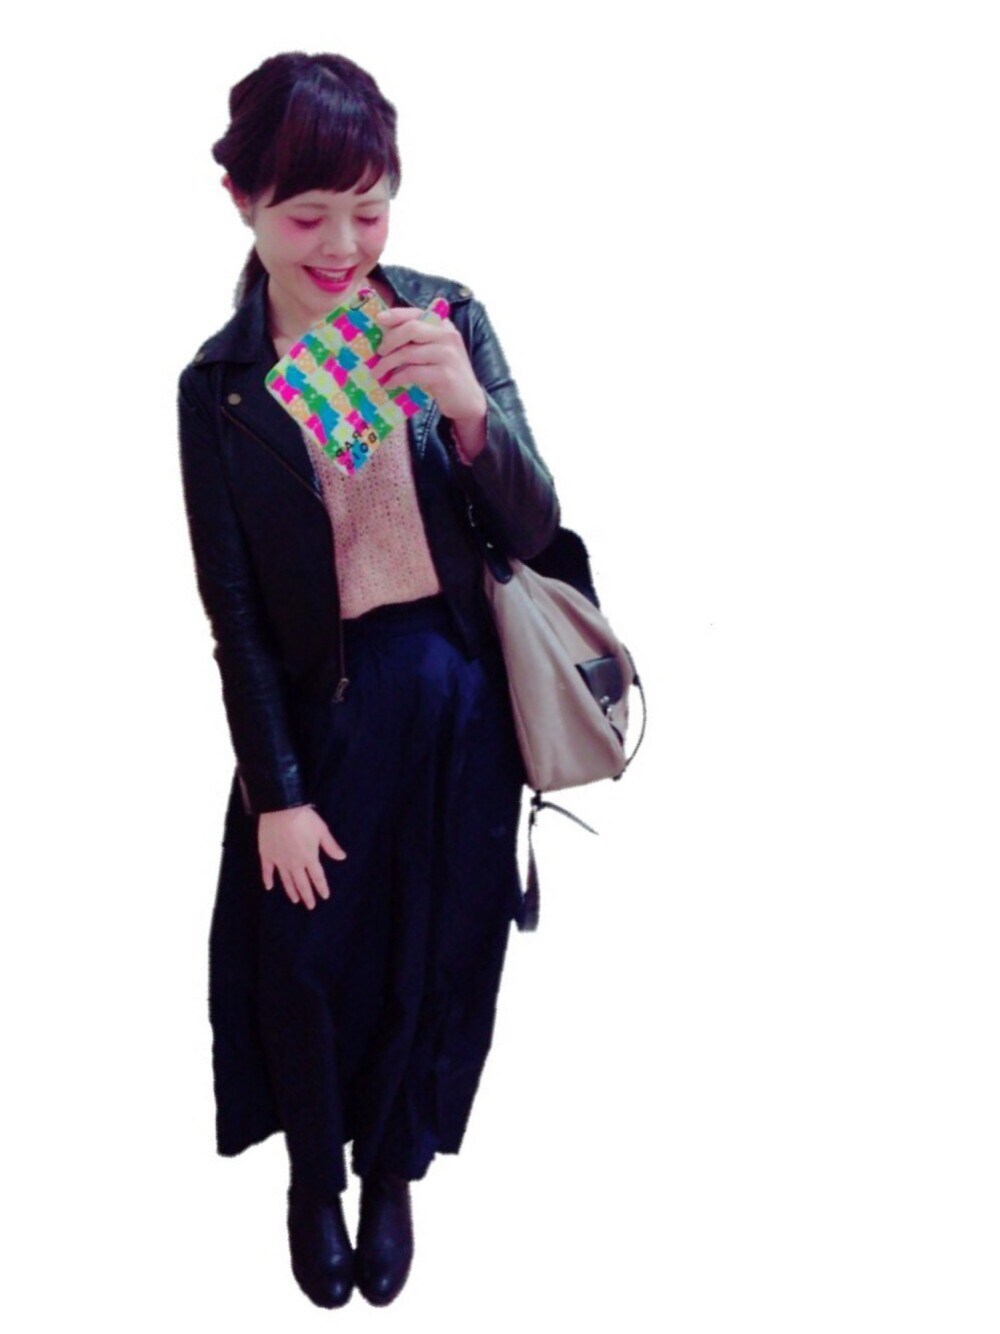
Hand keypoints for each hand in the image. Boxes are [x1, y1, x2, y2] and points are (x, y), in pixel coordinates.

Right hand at [258, 804, 346, 909]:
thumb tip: (342, 857)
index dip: (321, 888)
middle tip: (310, 906)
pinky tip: (269, 888)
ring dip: (291, 891)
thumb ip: (331, 846)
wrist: (280, 809)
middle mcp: (295, 863)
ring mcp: (279, 860)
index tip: (324, 897)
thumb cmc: (304, 818)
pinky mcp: (267, 855)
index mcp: (309, 857)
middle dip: (307, 895)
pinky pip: (267, 871)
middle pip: (302, 883)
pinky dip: (267, 880)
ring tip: (295, 900)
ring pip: (286, 880)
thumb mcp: (321, 830)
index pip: (317, 877)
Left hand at [373, 306, 486, 428]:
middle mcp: (448, 336)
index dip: (396, 315)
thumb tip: (385, 335)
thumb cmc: (445, 373)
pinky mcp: (445, 375)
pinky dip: (397, 378)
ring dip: (388, 363)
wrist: (467, 400)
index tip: (379, 319)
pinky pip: (413, 373)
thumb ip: (418, 340)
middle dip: (389, 340)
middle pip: (411, 329)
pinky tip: (390, 383)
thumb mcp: (435, 351)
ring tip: (378, 373)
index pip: (416, 314)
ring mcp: (448, 355)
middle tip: (378, 353)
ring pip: (408, 353)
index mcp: (444, 326)